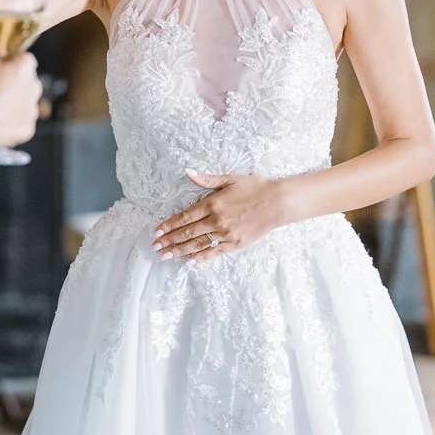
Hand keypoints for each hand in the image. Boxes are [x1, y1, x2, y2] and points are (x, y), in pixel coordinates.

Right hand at [0, 54, 41, 145]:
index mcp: (23, 68)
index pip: (23, 59)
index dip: (10, 62)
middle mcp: (33, 87)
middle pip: (28, 80)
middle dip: (14, 81)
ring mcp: (33, 109)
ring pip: (27, 101)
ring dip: (15, 101)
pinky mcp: (28, 128)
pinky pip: (23, 120)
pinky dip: (14, 119)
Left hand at [150, 170, 284, 262]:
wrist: (278, 202)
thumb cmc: (255, 187)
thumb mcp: (230, 179)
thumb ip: (206, 179)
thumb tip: (187, 172)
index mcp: (213, 204)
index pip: (184, 217)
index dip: (169, 225)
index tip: (156, 232)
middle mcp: (217, 221)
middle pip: (187, 233)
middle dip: (169, 241)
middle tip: (155, 247)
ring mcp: (226, 234)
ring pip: (198, 245)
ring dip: (180, 251)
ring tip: (166, 256)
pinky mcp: (235, 244)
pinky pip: (214, 252)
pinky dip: (201, 258)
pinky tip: (189, 262)